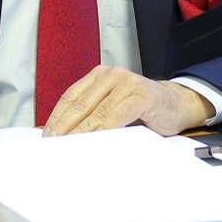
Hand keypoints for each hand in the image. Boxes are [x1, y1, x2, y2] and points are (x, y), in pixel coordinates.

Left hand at [43, 67, 211, 135]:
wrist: (177, 104)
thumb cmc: (142, 109)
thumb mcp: (112, 107)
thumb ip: (92, 115)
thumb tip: (63, 135)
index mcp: (99, 76)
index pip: (70, 97)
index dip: (56, 117)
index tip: (45, 135)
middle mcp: (111, 75)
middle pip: (80, 104)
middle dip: (64, 127)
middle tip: (52, 144)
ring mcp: (127, 83)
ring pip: (97, 111)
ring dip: (81, 132)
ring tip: (68, 147)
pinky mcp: (141, 95)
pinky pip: (117, 115)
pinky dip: (104, 130)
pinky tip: (95, 142)